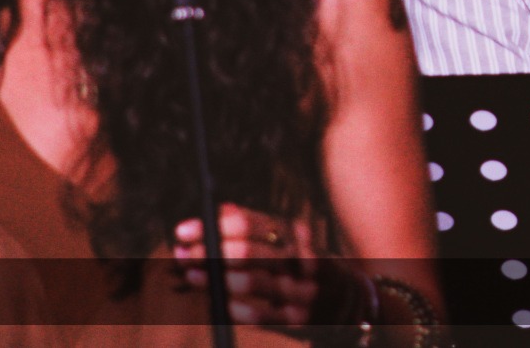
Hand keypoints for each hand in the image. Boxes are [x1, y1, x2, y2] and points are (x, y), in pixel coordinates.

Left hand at [173, 204, 323, 327]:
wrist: (346, 301)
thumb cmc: (301, 266)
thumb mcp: (286, 241)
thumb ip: (255, 226)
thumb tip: (219, 209)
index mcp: (295, 235)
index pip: (254, 223)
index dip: (215, 226)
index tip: (183, 231)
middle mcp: (301, 259)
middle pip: (253, 251)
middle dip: (211, 251)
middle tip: (183, 253)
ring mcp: (301, 290)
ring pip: (258, 281)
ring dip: (219, 279)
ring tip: (192, 275)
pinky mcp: (298, 320)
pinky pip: (263, 315)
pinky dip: (237, 309)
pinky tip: (219, 304)